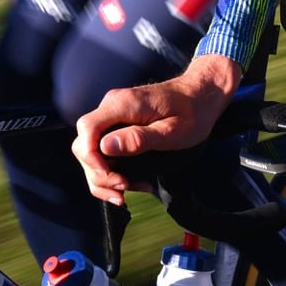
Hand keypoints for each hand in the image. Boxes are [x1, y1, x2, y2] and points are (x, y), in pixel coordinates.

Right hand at [72, 54, 241, 204]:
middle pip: (84, 144)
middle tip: (124, 191)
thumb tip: (106, 148)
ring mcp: (113, 114)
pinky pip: (103, 148)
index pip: (87, 130)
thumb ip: (139, 138)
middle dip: (99, 174)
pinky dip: (111, 169)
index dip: (92, 159)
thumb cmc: (192, 112)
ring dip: (105, 177)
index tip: (114, 179)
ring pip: (91, 151)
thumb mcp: (172, 132)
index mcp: (123, 105)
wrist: (201, 94)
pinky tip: (130, 181)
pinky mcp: (118, 123)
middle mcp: (112, 106)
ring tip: (129, 191)